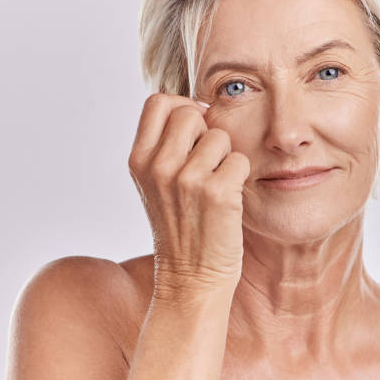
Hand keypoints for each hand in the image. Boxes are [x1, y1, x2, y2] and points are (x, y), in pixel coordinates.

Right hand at [127, 93, 249, 299]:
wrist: (190, 278)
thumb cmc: (180, 226)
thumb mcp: (155, 183)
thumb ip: (166, 145)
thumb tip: (197, 106)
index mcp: (138, 160)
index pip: (158, 101)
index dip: (182, 107)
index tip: (194, 131)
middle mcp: (157, 166)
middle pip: (190, 112)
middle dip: (206, 132)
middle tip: (207, 163)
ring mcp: (186, 179)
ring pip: (220, 135)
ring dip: (225, 157)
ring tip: (216, 185)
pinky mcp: (217, 192)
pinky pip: (240, 160)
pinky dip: (240, 176)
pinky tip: (229, 199)